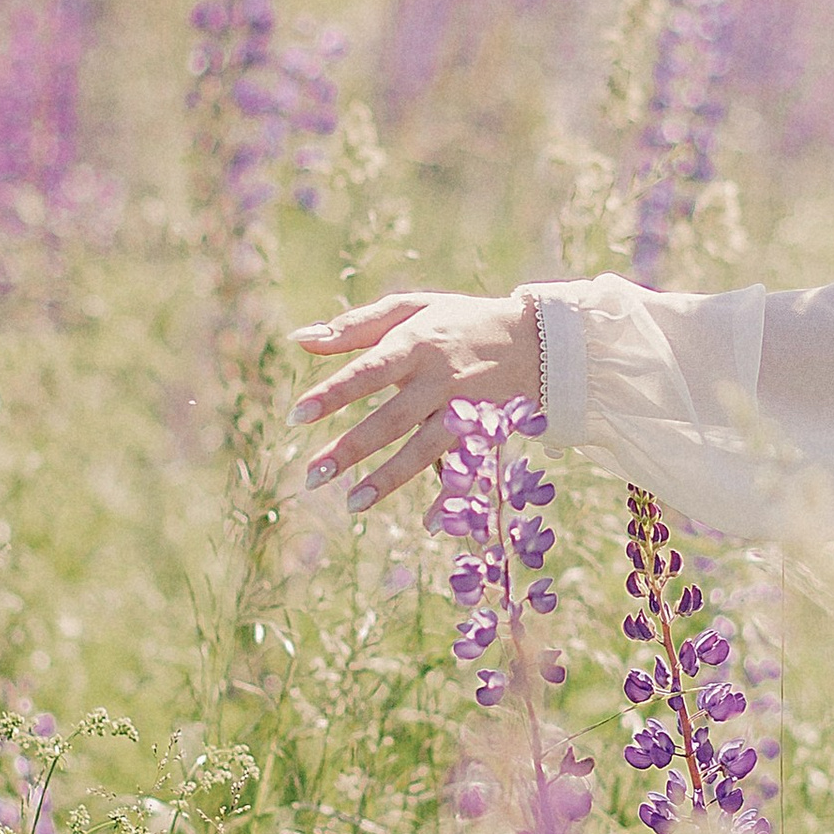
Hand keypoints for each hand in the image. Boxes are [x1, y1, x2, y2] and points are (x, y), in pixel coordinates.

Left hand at [290, 290, 541, 510]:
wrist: (537, 339)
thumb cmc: (458, 321)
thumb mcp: (410, 308)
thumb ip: (355, 326)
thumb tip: (300, 340)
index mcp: (416, 344)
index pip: (368, 371)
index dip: (333, 393)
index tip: (296, 415)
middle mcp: (440, 379)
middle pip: (392, 418)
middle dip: (352, 448)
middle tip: (313, 476)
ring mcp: (467, 409)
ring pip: (425, 449)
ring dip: (389, 478)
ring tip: (353, 503)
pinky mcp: (489, 432)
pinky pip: (468, 469)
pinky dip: (453, 497)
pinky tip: (430, 525)